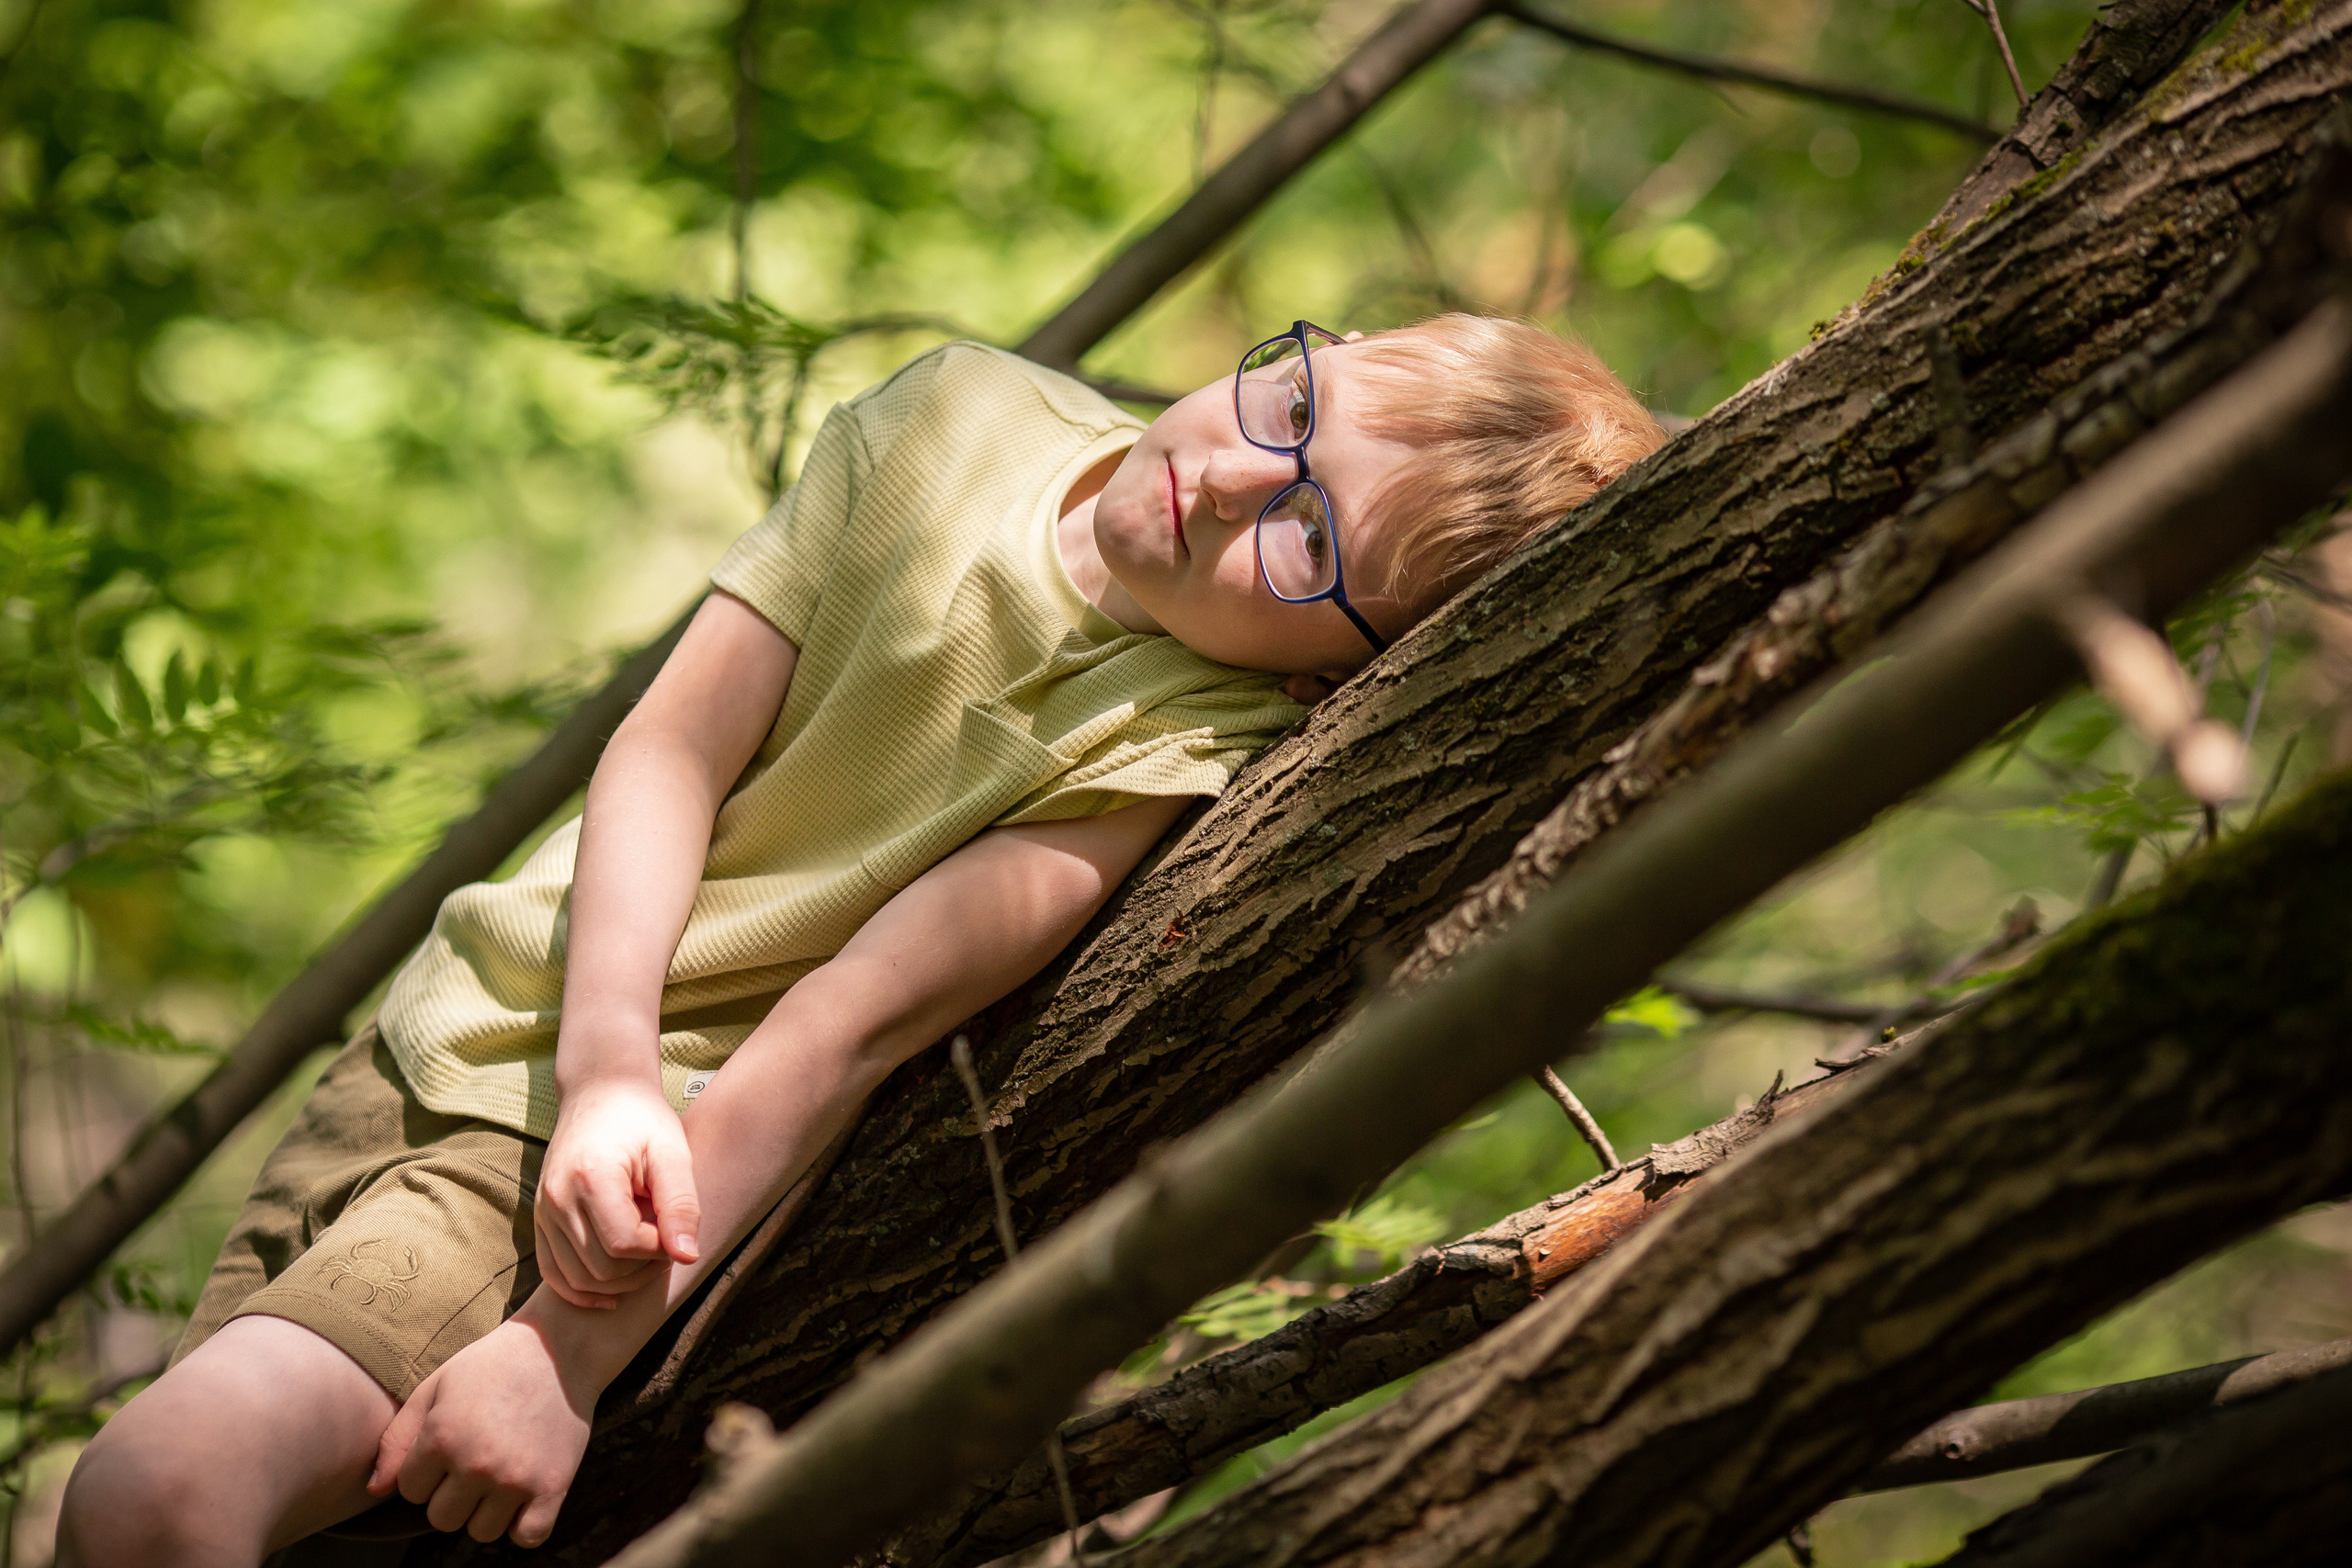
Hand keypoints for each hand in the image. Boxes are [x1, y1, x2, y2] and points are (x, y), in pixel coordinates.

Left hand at [368, 1314, 593, 1546]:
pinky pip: (528, 1536)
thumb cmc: (490, 1365)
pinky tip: (525, 1499)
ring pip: (482, 1531)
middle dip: (453, 1495)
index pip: (410, 1491)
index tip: (450, 1447)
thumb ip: (398, 1438)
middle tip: (477, 1460)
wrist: (559, 1346)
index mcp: (441, 1437)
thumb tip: (375, 1491)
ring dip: (487, 1511)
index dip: (427, 1471)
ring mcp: (515, 1478)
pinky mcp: (553, 1486)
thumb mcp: (435, 1386)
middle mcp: (475, 1463)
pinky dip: (524, 1526)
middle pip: (442, 1518)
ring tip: (501, 1475)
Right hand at [536, 1074, 700, 1308]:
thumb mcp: (673, 1152)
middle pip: (601, 1268)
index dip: (658, 1249)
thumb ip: (681, 1204)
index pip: (624, 1244)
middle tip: (666, 1242)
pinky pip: (553, 1274)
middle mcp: (557, 1199)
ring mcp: (543, 1212)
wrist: (601, 1093)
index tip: (676, 1228)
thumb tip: (688, 1257)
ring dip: (618, 1281)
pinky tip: (613, 1292)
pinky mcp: (540, 1221)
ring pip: (578, 1278)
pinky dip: (581, 1290)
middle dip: (641, 1267)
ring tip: (646, 1253)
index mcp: (590, 1177)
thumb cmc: (643, 1119)